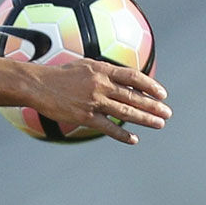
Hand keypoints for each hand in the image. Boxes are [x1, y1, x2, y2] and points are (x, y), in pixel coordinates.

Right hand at [30, 58, 171, 143]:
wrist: (38, 85)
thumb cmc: (61, 74)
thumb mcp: (85, 65)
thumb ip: (105, 71)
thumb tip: (126, 79)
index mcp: (101, 70)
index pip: (133, 77)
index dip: (150, 86)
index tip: (162, 94)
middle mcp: (100, 85)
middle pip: (133, 96)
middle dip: (153, 106)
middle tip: (167, 113)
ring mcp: (93, 101)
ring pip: (125, 112)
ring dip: (145, 119)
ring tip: (159, 124)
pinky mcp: (84, 116)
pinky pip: (108, 127)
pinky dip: (122, 135)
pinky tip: (134, 139)